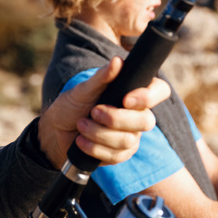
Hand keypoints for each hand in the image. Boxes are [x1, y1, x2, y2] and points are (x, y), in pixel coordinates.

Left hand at [37, 56, 168, 167]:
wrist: (56, 130)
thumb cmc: (72, 105)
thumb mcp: (83, 90)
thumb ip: (101, 77)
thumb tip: (117, 61)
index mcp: (133, 93)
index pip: (160, 91)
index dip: (149, 96)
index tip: (125, 99)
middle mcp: (137, 115)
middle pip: (146, 121)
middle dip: (115, 119)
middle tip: (93, 112)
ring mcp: (131, 136)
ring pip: (127, 140)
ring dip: (98, 133)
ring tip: (81, 125)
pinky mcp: (120, 154)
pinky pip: (116, 156)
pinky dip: (94, 148)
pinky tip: (80, 141)